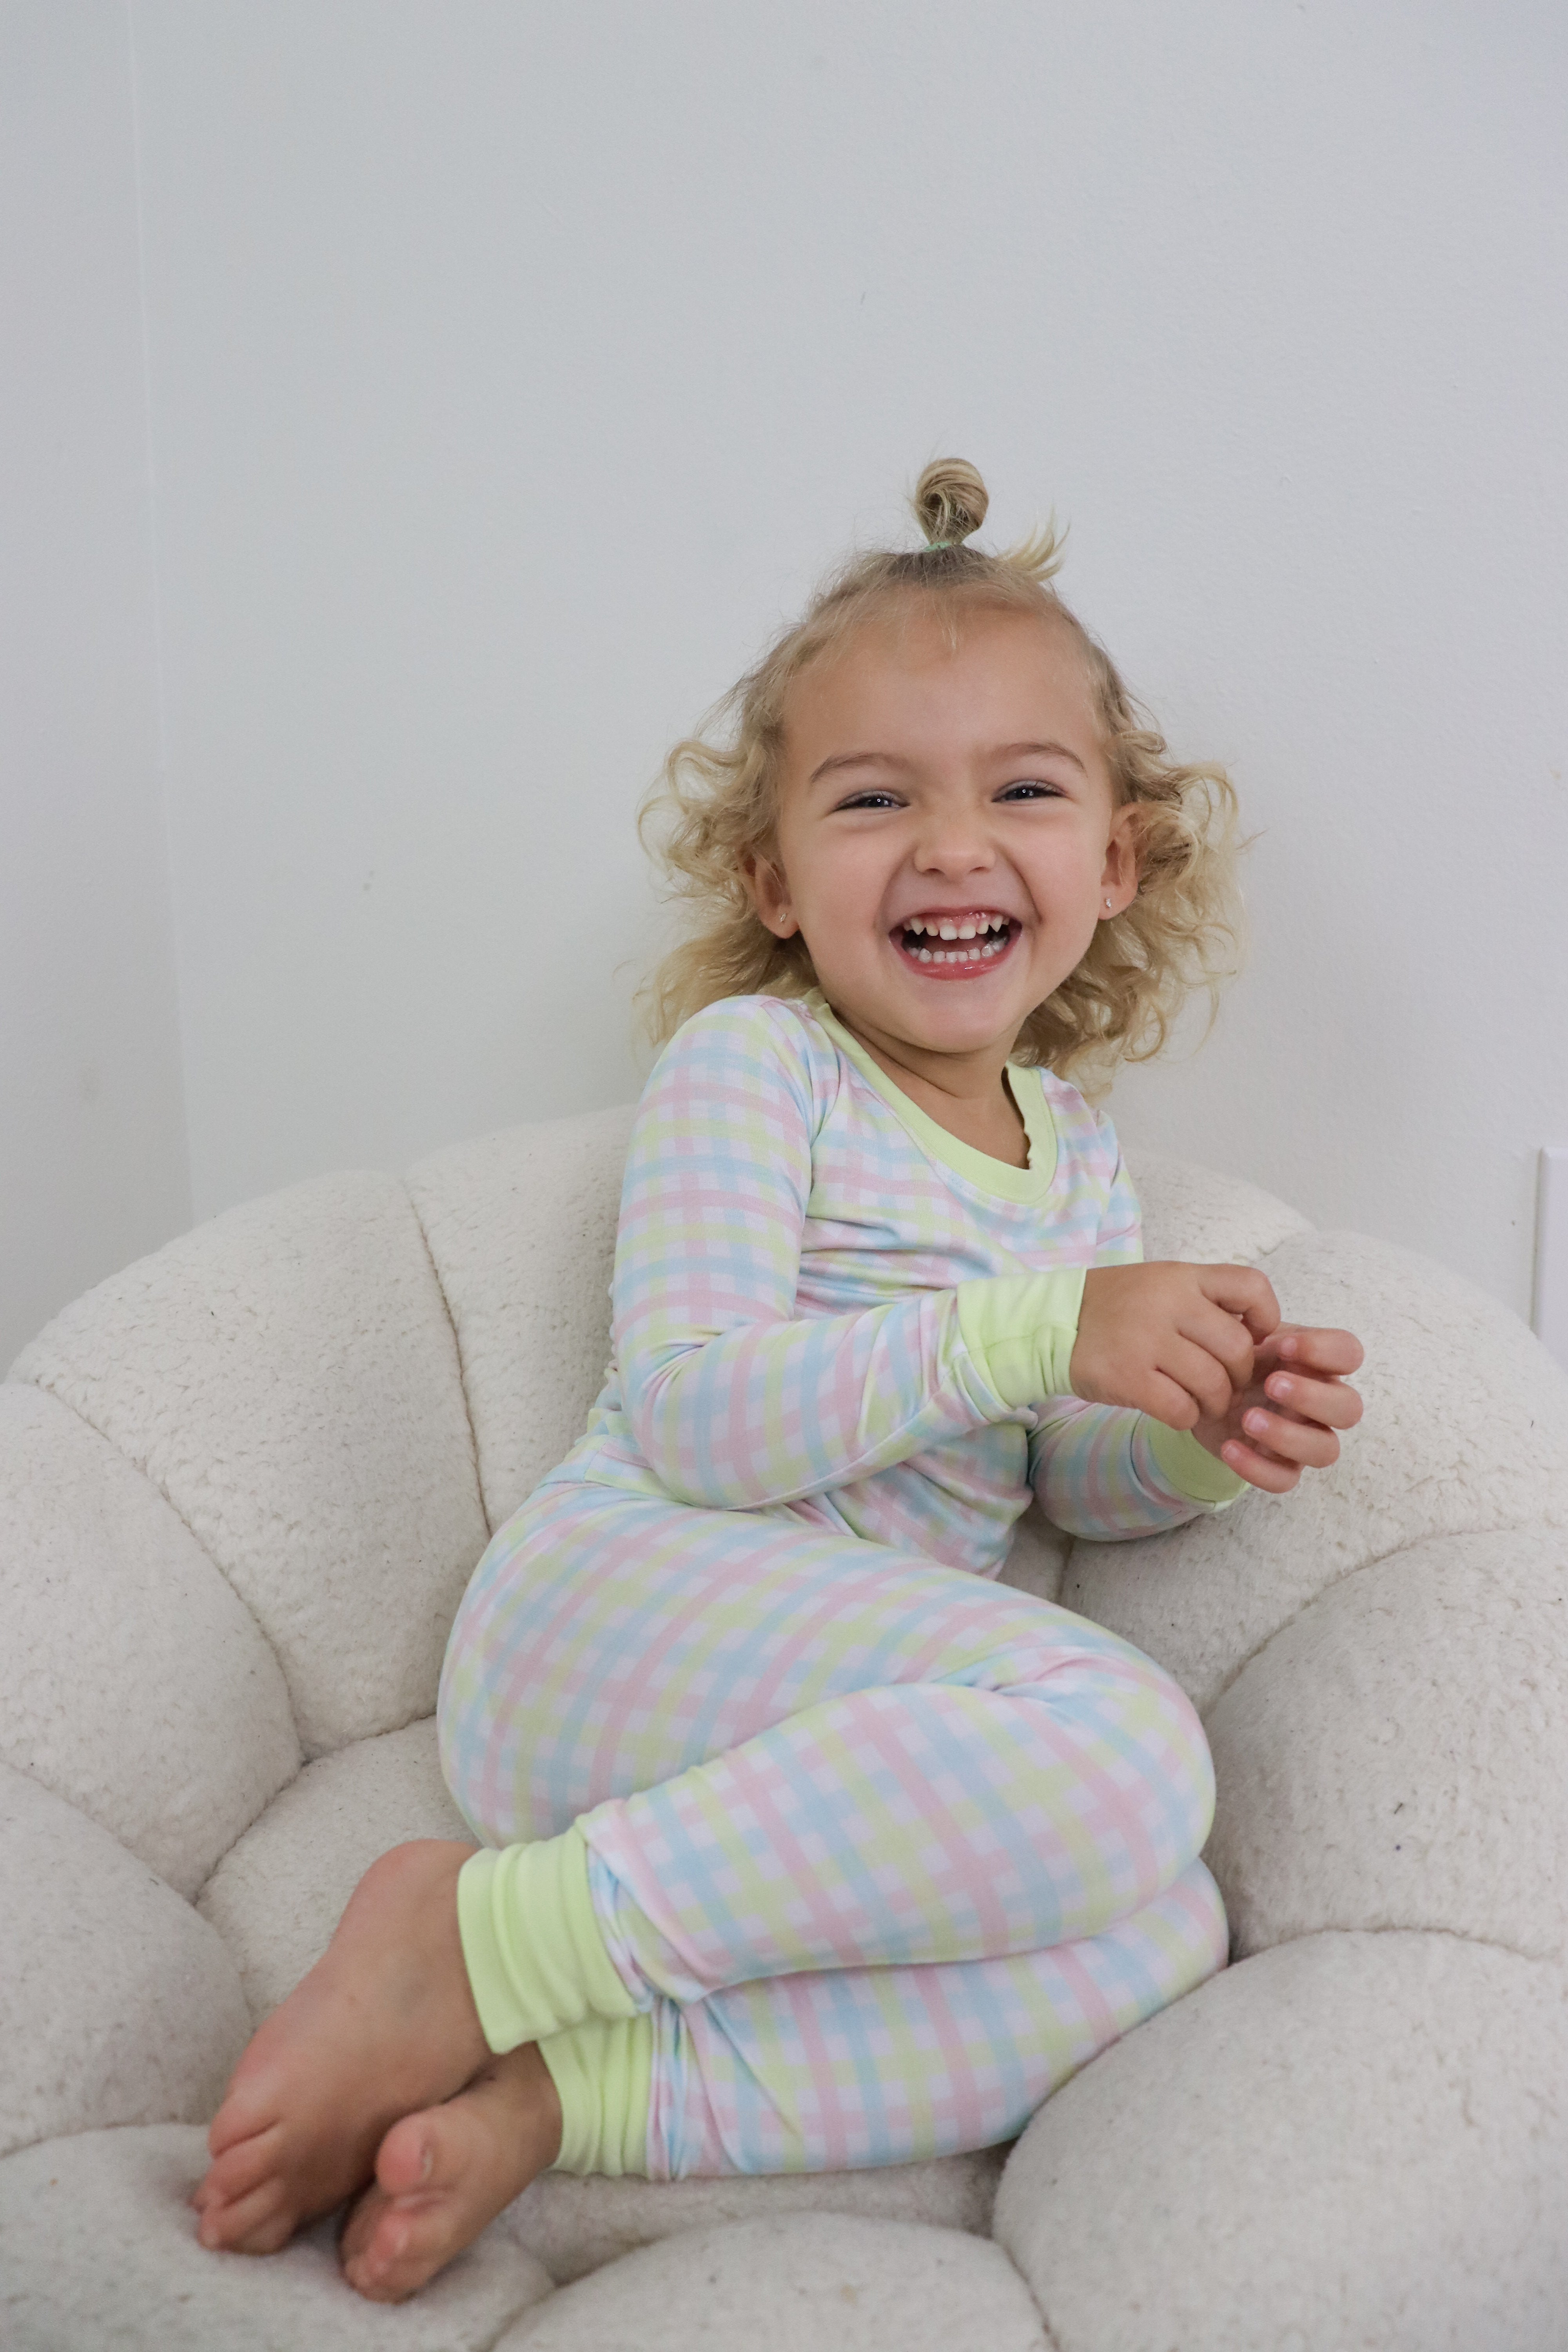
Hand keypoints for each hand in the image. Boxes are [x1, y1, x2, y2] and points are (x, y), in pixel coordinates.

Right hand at [1071, 1261, 1280, 1427]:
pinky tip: (1174, 1410)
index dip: (1266, 1317)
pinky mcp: (1127, 1377)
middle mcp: (1168, 1303)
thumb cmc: (1117, 1308)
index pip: (1251, 1286)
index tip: (1252, 1337)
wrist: (1053, 1322)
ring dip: (1215, 1403)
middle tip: (1224, 1385)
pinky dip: (1186, 1417)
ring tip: (1201, 1403)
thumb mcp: (1161, 1284)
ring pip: (1213, 1384)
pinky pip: (1181, 1409)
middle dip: (1239, 1376)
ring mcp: (1146, 1340)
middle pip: (1237, 1348)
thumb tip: (1256, 1338)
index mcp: (1182, 1276)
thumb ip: (1205, 1301)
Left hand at [1190, 1323, 1364, 1493]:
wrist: (1198, 1389)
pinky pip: (1285, 1479)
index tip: (1283, 1345)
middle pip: (1349, 1408)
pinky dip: (1258, 1468)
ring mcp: (1304, 1436)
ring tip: (1247, 1419)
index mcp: (1316, 1362)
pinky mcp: (1279, 1465)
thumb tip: (1263, 1325)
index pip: (1349, 1353)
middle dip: (1313, 1397)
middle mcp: (1321, 1401)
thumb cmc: (1231, 1356)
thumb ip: (1253, 1319)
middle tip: (1271, 1384)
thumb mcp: (1238, 1330)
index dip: (1326, 1351)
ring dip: (1289, 1436)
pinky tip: (1229, 1448)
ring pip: (1325, 1450)